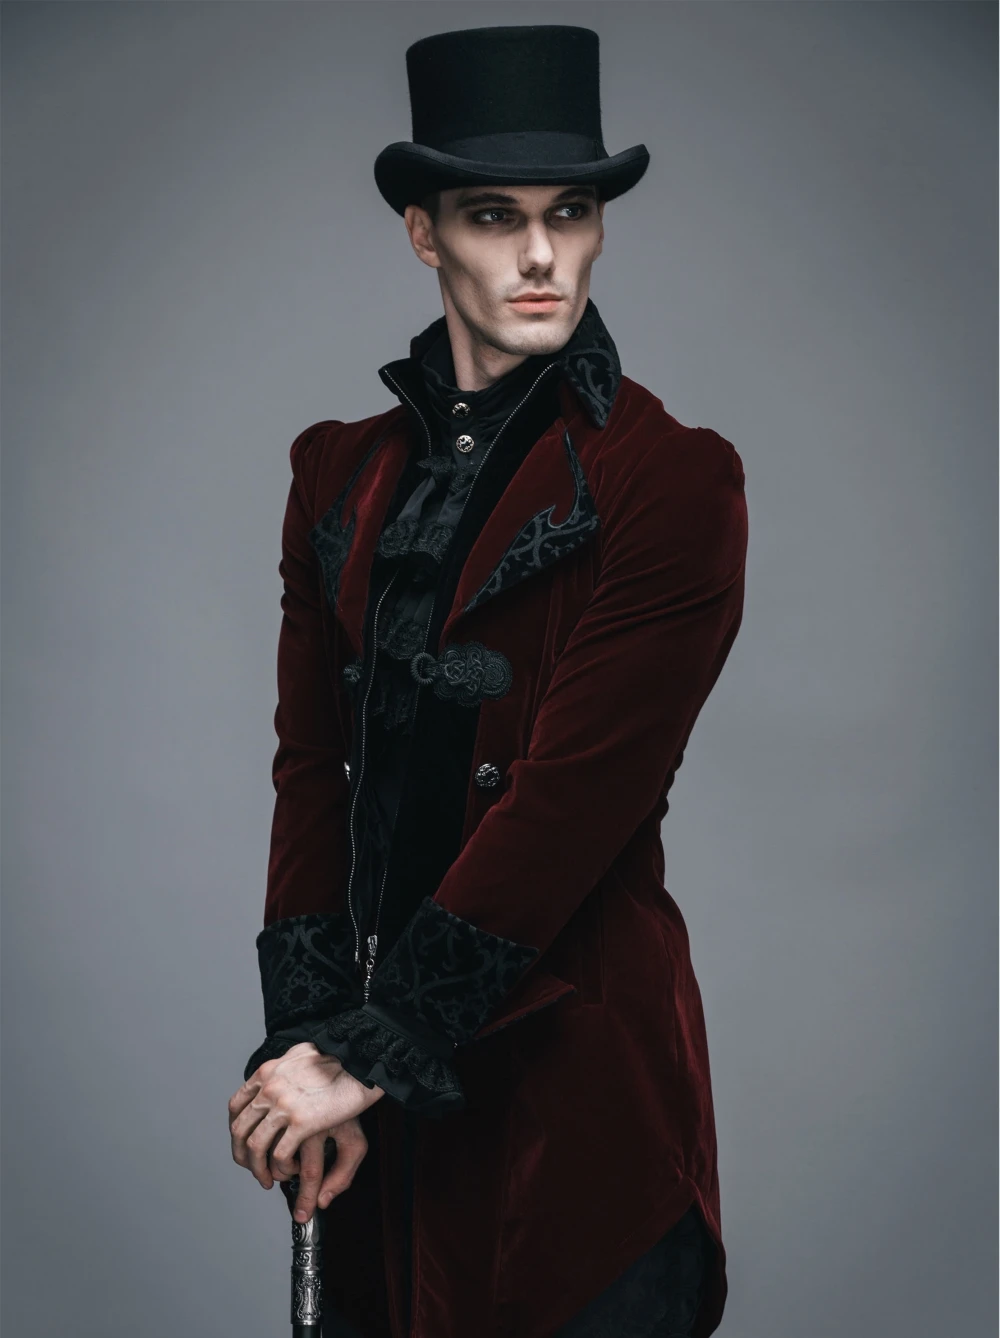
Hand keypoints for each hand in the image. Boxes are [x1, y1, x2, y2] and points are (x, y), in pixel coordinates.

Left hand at [229, 1042, 384, 1219]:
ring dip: (258, 1168)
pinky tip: (292, 1169)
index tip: (243, 1142)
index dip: (236, 1129)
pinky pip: (280, 1153)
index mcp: (267, 1073)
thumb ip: (284, 1065)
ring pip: (256, 1147)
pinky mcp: (302, 1122)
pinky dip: (282, 1167)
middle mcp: (269, 1089)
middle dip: (242, 1155)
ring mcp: (284, 1106)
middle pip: (240, 1130)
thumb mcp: (301, 1052)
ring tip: (267, 1179)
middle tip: (250, 1168)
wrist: (358, 1059)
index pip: (236, 1106)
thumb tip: (278, 1070)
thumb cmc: (337, 1057)